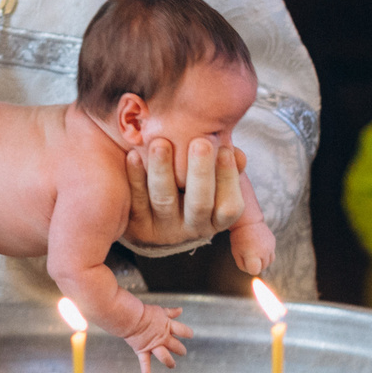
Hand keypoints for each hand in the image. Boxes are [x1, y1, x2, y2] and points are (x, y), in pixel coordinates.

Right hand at [123, 302, 190, 372]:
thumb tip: (180, 310)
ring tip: (173, 365)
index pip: (183, 331)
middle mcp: (162, 338)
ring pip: (165, 357)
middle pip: (176, 346)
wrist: (130, 318)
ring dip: (170, 362)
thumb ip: (171, 312)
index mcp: (167, 326)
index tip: (190, 335)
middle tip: (182, 352)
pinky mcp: (143, 351)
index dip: (188, 333)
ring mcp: (153, 346)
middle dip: (180, 350)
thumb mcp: (160, 310)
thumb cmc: (144, 312)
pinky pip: (145, 364)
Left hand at [125, 136, 246, 248]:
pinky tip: (134, 155)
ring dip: (163, 171)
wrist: (154, 206)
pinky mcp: (137, 225)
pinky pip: (136, 201)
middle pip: (199, 205)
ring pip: (164, 201)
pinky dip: (135, 177)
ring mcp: (163, 229)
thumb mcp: (216, 177)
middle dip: (201, 173)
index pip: (229, 206)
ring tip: (161, 144)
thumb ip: (229, 166)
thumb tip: (238, 156)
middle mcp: (192, 228)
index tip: (225, 150)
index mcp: (216, 219)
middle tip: (201, 143)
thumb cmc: (194, 181)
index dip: (228, 179)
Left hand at [229, 217, 277, 276]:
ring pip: (269, 262)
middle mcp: (264, 251)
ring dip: (262, 261)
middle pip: (262, 267)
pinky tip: (259, 248)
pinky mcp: (273, 242)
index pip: (254, 271)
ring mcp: (270, 247)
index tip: (245, 261)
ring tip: (254, 253)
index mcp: (253, 255)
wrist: (247, 221)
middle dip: (256, 265)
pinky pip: (271, 254)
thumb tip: (251, 271)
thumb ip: (242, 265)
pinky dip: (266, 254)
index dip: (249, 268)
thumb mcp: (236, 253)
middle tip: (248, 256)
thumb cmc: (239, 238)